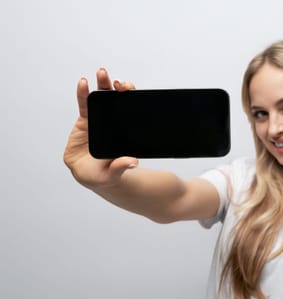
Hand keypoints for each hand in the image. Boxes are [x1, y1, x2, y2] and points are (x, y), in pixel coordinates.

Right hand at [63, 68, 138, 188]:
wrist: (90, 175)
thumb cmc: (104, 175)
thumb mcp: (112, 174)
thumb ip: (120, 167)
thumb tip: (133, 162)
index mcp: (123, 132)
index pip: (129, 111)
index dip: (130, 100)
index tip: (129, 91)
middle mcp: (113, 123)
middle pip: (116, 101)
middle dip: (117, 88)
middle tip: (118, 82)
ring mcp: (99, 120)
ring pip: (101, 99)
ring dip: (102, 85)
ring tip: (102, 73)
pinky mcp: (85, 121)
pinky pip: (84, 104)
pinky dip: (83, 93)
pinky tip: (84, 83)